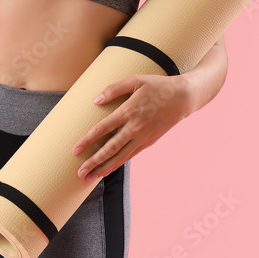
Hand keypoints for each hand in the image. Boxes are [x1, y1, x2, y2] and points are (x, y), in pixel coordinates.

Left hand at [71, 73, 194, 181]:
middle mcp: (135, 127)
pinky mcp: (149, 142)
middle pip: (110, 148)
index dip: (88, 139)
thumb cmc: (158, 85)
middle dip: (94, 161)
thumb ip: (114, 88)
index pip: (103, 128)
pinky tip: (108, 169)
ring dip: (104, 167)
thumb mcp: (136, 80)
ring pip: (120, 156)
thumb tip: (95, 100)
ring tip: (90, 177)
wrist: (183, 97)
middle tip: (79, 172)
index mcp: (129, 110)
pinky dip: (118, 163)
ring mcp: (143, 136)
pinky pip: (131, 155)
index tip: (75, 150)